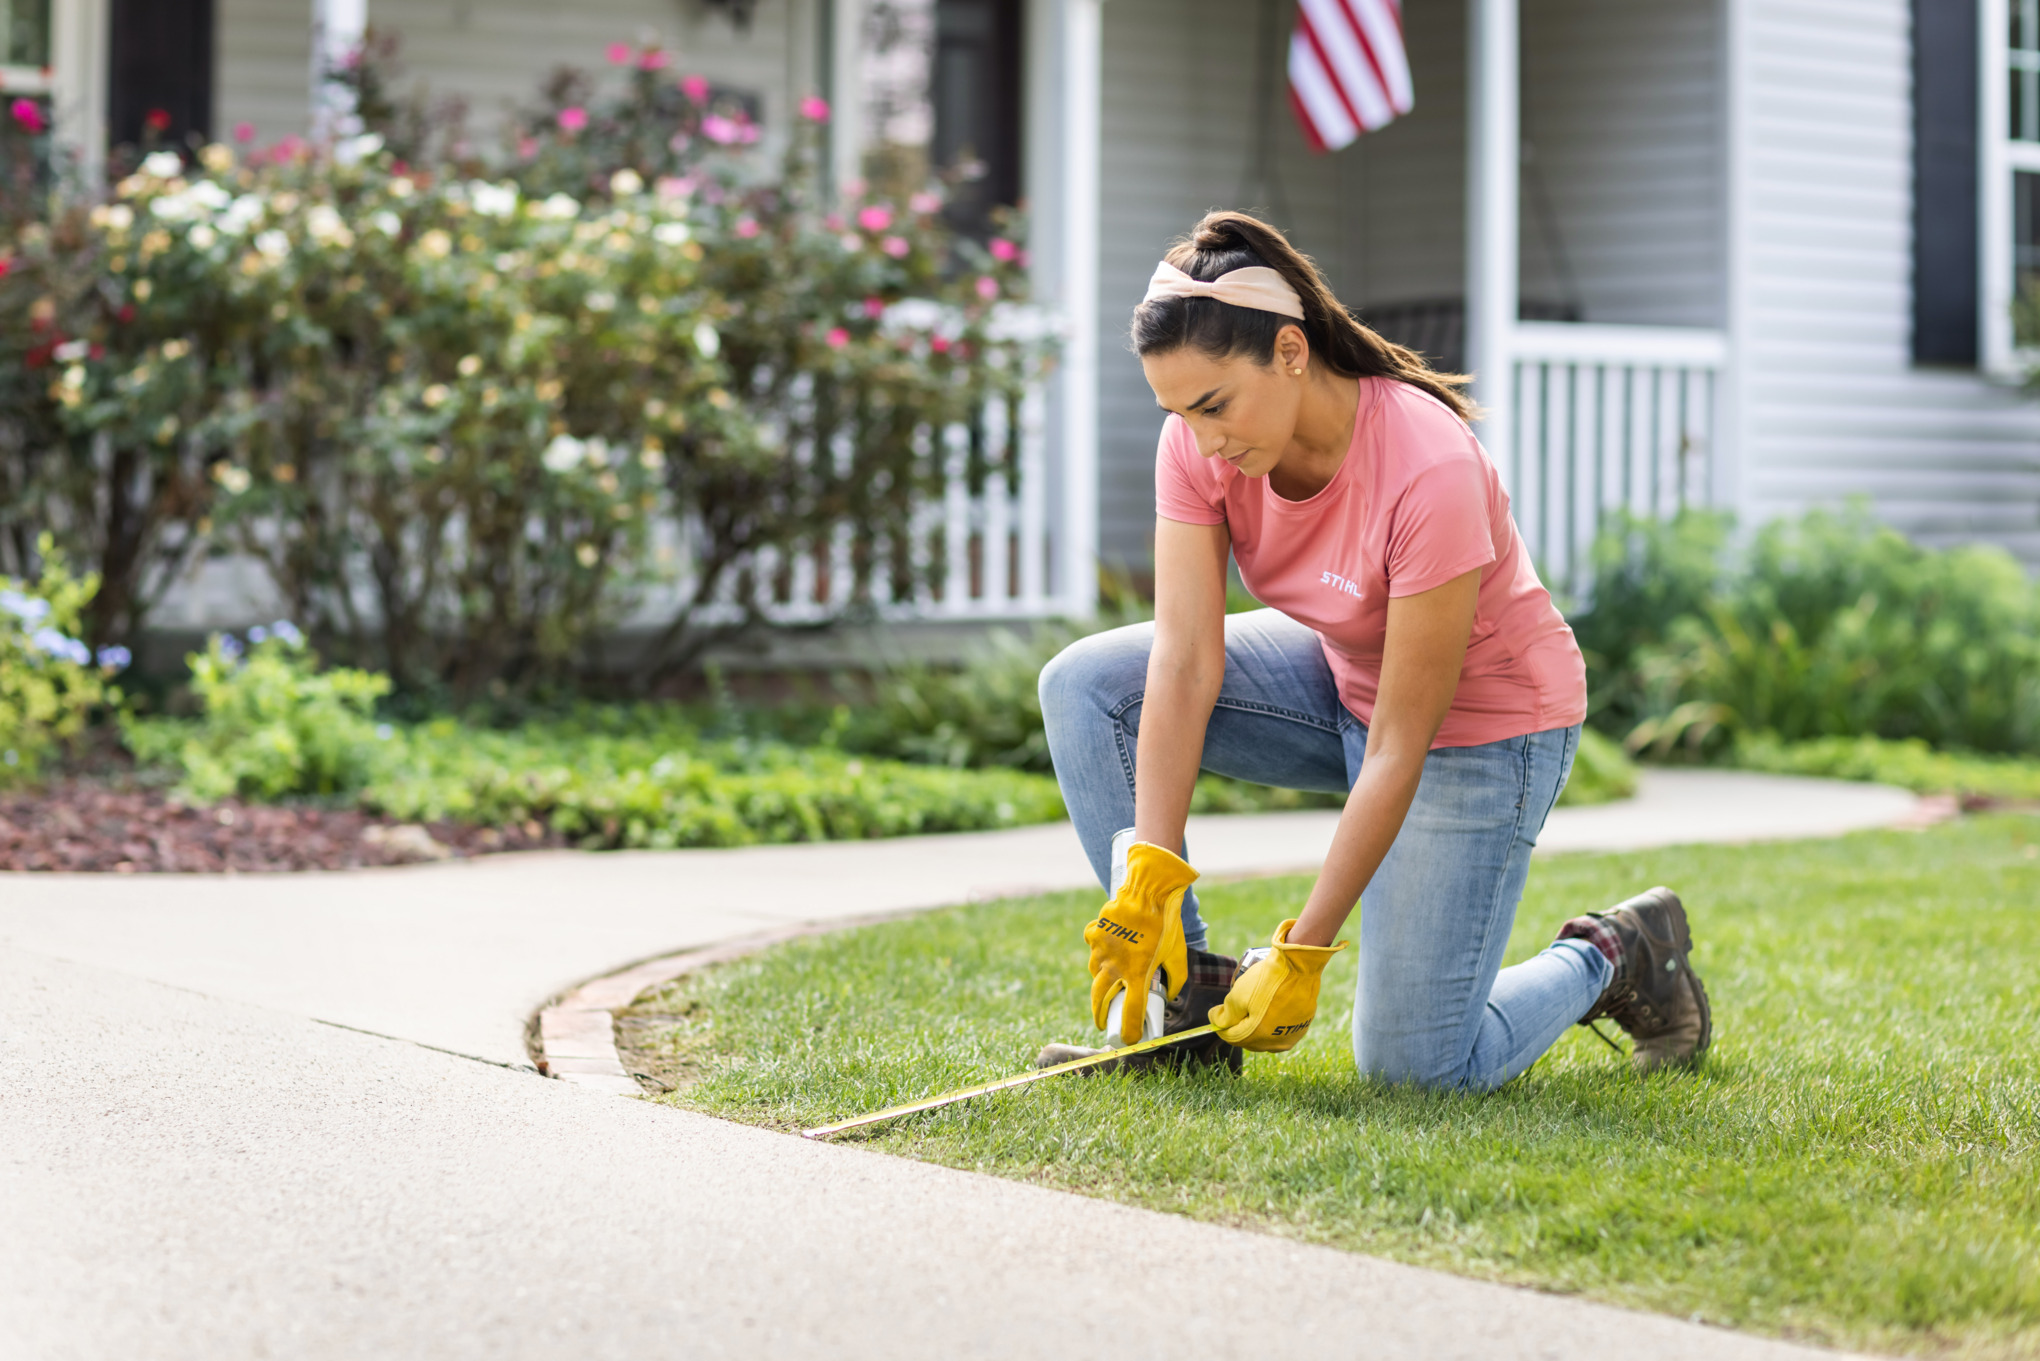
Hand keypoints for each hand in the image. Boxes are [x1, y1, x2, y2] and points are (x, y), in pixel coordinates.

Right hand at [1084, 842, 1196, 1043]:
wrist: (1149, 890)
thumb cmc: (1166, 923)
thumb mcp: (1178, 955)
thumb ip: (1176, 980)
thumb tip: (1169, 995)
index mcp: (1138, 974)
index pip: (1130, 1013)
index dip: (1129, 1031)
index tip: (1130, 1039)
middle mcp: (1114, 966)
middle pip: (1100, 1000)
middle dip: (1100, 1015)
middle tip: (1103, 1022)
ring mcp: (1100, 950)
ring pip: (1094, 974)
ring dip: (1100, 981)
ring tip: (1109, 982)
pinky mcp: (1093, 934)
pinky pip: (1093, 948)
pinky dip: (1099, 951)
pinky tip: (1109, 947)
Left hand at [1208, 918, 1347, 1051]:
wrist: (1299, 967)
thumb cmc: (1267, 980)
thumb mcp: (1238, 996)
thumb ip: (1225, 1015)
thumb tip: (1218, 1022)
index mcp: (1257, 1037)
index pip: (1232, 1037)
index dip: (1222, 1025)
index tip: (1217, 1012)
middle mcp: (1275, 1043)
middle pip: (1249, 1039)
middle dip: (1239, 1026)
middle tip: (1235, 1008)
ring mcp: (1291, 1037)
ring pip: (1266, 1036)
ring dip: (1256, 1026)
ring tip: (1253, 1008)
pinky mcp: (1302, 1028)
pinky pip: (1282, 1031)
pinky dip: (1273, 1024)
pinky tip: (1271, 1010)